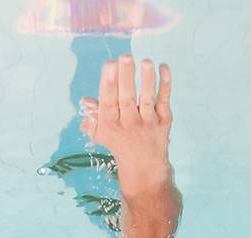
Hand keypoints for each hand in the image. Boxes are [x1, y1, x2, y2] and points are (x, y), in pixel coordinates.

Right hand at [80, 55, 172, 190]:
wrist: (144, 168)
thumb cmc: (119, 143)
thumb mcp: (101, 133)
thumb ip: (93, 115)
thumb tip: (85, 100)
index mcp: (110, 125)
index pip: (108, 102)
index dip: (108, 83)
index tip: (110, 64)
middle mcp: (128, 124)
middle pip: (127, 98)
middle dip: (126, 77)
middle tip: (126, 57)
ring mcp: (147, 123)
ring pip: (147, 98)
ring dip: (147, 79)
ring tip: (146, 61)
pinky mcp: (163, 122)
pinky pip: (164, 100)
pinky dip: (165, 84)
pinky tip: (163, 67)